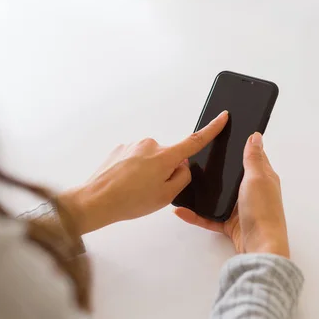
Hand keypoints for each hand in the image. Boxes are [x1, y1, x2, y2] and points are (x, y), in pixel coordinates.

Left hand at [60, 111, 228, 233]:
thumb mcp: (166, 196)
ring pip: (151, 159)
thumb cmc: (128, 201)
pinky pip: (136, 159)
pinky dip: (134, 171)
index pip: (195, 141)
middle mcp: (150, 145)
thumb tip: (182, 167)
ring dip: (147, 172)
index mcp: (165, 157)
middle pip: (169, 157)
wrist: (95, 200)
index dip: (211, 129)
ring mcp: (133, 145)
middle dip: (165, 171)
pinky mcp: (121, 149)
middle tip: (152, 191)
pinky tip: (125, 185)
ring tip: (134, 190)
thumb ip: (182, 178)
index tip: (222, 117)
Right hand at [174, 132, 289, 257]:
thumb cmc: (263, 211)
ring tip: (184, 183)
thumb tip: (255, 136)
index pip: (250, 157)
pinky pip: (208, 218)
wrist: (260, 247)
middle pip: (230, 176)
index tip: (223, 137)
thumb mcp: (257, 178)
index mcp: (262, 178)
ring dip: (202, 192)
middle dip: (215, 169)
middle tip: (196, 158)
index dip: (239, 146)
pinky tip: (181, 210)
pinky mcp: (229, 225)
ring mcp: (239, 209)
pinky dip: (195, 215)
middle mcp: (251, 192)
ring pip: (216, 197)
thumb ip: (253, 158)